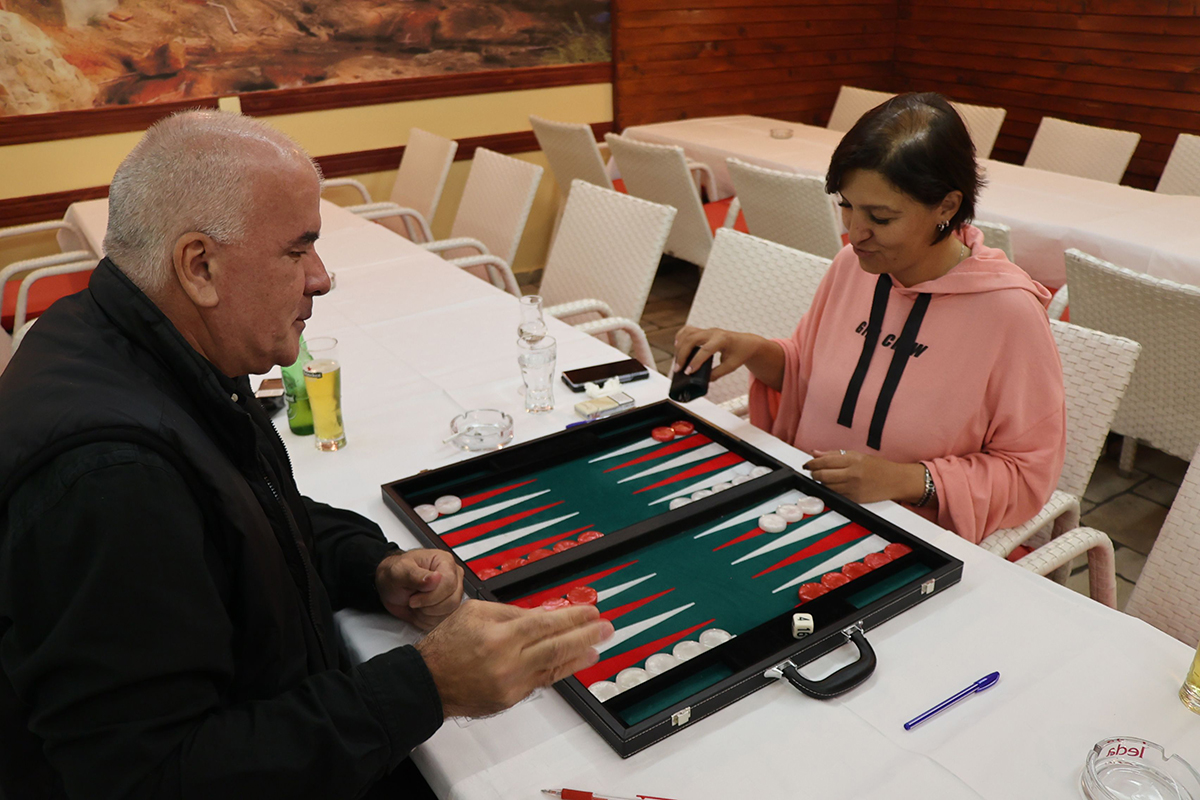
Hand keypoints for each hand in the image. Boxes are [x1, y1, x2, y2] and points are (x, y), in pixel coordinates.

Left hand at [376, 549, 463, 630]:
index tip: (413, 598)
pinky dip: (425, 619)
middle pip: (452, 601)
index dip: (431, 596)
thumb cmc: (395, 574)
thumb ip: (416, 575)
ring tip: (415, 602)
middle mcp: (453, 577)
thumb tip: (436, 577)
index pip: (449, 584)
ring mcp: (452, 593)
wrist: (390, 587)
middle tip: (412, 600)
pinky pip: (441, 622)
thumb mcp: (399, 572)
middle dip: (428, 606)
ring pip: (447, 613)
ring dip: (425, 613)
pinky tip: (418, 609)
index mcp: (444, 561)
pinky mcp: (447, 608)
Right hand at [415, 599, 613, 717]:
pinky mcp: (510, 699)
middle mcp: (508, 662)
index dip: (572, 617)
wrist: (427, 682)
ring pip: (554, 668)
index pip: (546, 623)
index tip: (590, 612)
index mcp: (499, 636)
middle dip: (586, 636)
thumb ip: (511, 612)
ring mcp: (511, 684)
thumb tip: (544, 614)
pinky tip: (572, 663)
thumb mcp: (476, 613)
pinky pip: (541, 682)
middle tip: (605, 628)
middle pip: (557, 646)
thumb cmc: (446, 645)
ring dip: (579, 656)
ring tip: (597, 646)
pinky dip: (559, 671)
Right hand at [673, 325, 775, 381]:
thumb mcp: (731, 366)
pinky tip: (677, 347)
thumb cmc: (740, 353)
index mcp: (723, 340)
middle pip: (692, 340)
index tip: (688, 372)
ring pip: (688, 333)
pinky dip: (680, 337)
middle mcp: (713, 332)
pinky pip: (688, 330)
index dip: (695, 361)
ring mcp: (707, 330)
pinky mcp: (703, 331)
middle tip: (678, 369)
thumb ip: (717, 373)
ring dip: (679, 346)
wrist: (746, 342)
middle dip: (682, 355)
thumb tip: (703, 380)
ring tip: (677, 361)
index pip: (706, 350)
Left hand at [804, 450, 926, 504]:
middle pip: (822, 475)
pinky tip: (832, 486)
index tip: (807, 464)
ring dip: (820, 482)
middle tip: (812, 471)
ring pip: (826, 486)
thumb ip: (834, 454)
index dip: (812, 463)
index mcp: (852, 460)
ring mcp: (853, 488)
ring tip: (822, 477)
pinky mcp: (854, 499)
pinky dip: (830, 490)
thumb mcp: (857, 455)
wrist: (896, 481)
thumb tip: (815, 453)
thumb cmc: (878, 467)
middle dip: (814, 473)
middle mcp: (852, 474)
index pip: (824, 461)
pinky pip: (835, 495)